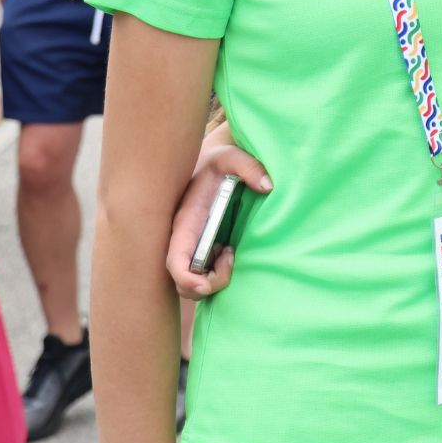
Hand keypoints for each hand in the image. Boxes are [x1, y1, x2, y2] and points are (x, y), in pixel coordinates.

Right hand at [166, 134, 270, 300]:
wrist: (213, 161)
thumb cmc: (219, 161)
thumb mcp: (232, 157)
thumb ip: (249, 167)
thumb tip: (267, 186)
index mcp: (186, 222)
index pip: (175, 261)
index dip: (186, 280)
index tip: (206, 285)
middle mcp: (184, 239)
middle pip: (182, 282)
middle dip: (207, 283)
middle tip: (231, 256)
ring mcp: (192, 246)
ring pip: (193, 282)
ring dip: (214, 278)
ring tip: (230, 253)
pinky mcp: (202, 248)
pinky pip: (203, 274)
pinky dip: (217, 273)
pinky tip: (229, 251)